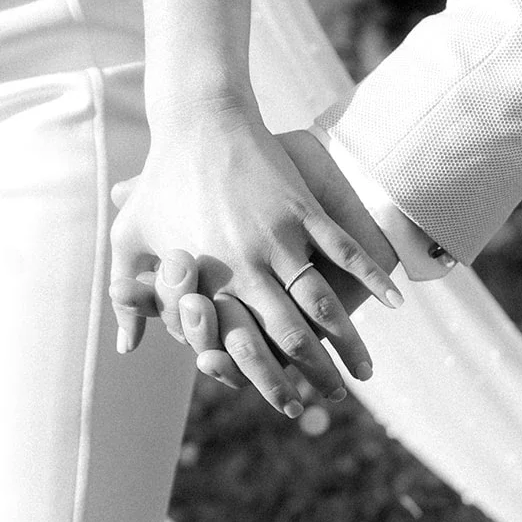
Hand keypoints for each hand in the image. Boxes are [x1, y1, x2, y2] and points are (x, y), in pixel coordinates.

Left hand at [108, 96, 400, 414]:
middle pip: (288, 335)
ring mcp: (280, 236)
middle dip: (314, 373)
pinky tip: (395, 302)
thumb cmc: (161, 178)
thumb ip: (128, 296)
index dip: (267, 380)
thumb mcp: (129, 237)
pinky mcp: (303, 209)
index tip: (288, 403)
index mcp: (209, 278)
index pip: (242, 346)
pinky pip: (343, 250)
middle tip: (333, 398)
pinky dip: (371, 277)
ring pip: (320, 302)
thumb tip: (127, 347)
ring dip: (346, 340)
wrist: (200, 118)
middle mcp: (247, 265)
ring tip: (364, 372)